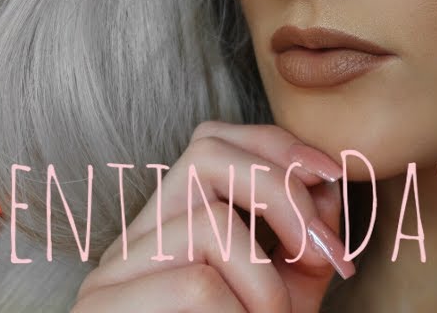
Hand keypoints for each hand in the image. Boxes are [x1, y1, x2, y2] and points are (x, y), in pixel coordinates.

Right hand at [72, 122, 352, 311]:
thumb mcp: (281, 299)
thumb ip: (302, 244)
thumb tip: (326, 182)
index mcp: (169, 229)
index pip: (212, 140)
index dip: (275, 144)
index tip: (332, 174)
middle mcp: (134, 241)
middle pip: (205, 153)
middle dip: (281, 191)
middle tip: (324, 253)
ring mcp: (113, 274)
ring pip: (209, 224)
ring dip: (267, 280)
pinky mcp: (104, 309)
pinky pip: (198, 285)